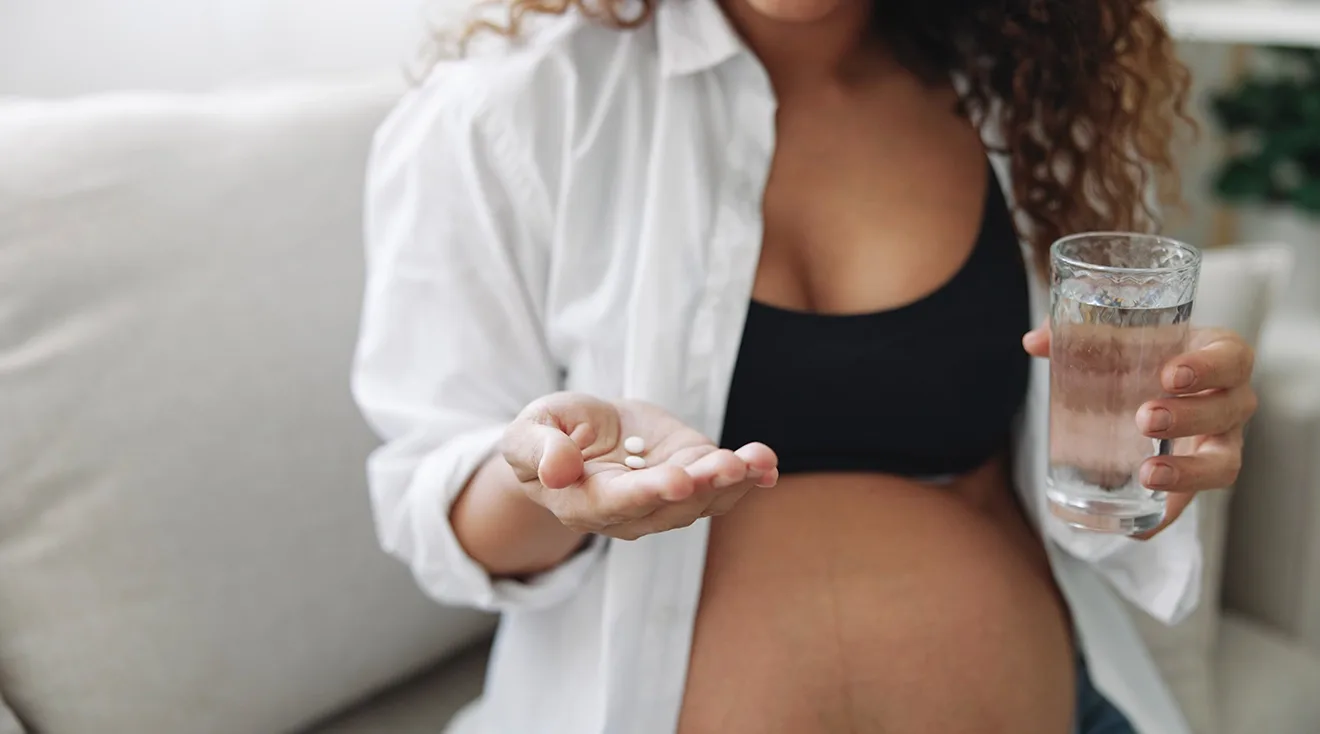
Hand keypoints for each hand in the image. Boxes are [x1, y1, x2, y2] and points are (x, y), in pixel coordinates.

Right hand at [500, 392, 777, 540]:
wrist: (578, 435)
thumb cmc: (547, 435)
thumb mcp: (527, 432)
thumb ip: (538, 450)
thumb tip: (557, 470)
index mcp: (584, 503)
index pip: (619, 504)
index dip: (649, 494)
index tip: (677, 480)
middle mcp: (630, 512)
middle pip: (670, 506)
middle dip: (702, 486)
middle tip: (727, 465)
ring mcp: (666, 497)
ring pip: (703, 500)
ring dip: (733, 482)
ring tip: (755, 459)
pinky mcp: (692, 477)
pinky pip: (723, 486)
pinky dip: (750, 477)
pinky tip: (767, 465)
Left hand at [1024, 324, 1256, 537]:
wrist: (1155, 385)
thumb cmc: (1146, 356)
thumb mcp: (1121, 341)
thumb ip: (1082, 337)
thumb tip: (1034, 341)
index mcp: (1219, 358)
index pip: (1232, 358)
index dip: (1209, 367)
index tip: (1171, 374)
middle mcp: (1230, 401)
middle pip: (1228, 410)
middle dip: (1189, 417)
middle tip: (1145, 419)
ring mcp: (1221, 443)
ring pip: (1223, 463)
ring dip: (1188, 472)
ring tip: (1148, 474)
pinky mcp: (1198, 478)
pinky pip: (1190, 504)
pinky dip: (1163, 516)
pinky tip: (1136, 528)